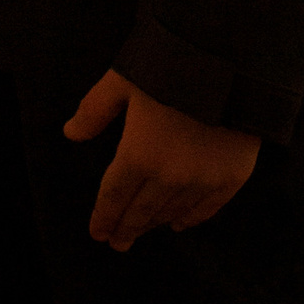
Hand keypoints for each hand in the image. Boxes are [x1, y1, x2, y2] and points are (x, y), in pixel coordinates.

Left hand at [63, 69, 259, 248]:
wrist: (230, 60)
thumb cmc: (168, 63)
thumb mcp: (122, 80)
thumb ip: (95, 110)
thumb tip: (70, 133)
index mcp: (139, 155)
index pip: (115, 195)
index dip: (104, 216)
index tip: (98, 233)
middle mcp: (170, 177)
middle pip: (142, 211)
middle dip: (126, 228)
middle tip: (117, 243)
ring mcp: (203, 180)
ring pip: (172, 213)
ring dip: (154, 223)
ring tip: (142, 230)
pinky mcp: (233, 177)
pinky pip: (207, 209)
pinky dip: (190, 219)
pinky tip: (179, 224)